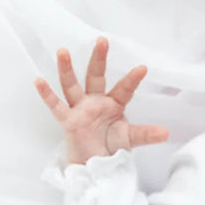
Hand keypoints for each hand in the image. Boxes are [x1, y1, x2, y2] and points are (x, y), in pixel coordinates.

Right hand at [34, 37, 168, 164]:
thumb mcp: (130, 139)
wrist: (95, 164)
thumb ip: (145, 134)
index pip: (124, 89)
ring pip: (72, 85)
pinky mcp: (68, 120)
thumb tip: (166, 133)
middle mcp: (95, 101)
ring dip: (67, 69)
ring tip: (62, 51)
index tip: (143, 68)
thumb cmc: (111, 146)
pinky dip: (47, 94)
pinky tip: (38, 80)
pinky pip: (56, 106)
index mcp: (113, 103)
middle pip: (96, 76)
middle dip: (98, 59)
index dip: (132, 80)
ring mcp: (80, 108)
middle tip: (102, 40)